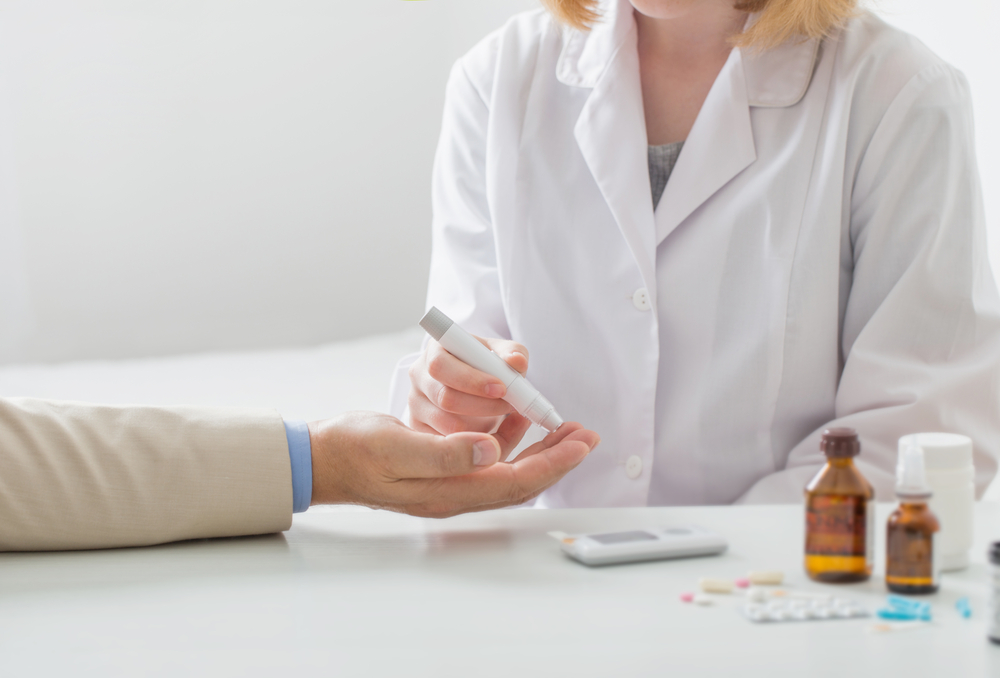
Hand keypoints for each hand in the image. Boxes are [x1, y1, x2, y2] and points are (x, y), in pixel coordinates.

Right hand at [308, 411, 598, 516]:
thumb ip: (444, 452)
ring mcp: (449, 486)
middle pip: (521, 482)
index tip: (580, 441)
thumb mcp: (395, 444)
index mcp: (448, 491)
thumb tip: (491, 450)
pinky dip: (514, 443)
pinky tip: (519, 423)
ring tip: (564, 429)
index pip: (516, 481)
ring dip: (540, 452)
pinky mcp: (443, 474)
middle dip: (558, 459)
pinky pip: (491, 464)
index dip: (553, 462)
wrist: (323, 459)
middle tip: (585, 434)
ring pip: (510, 474)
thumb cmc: (354, 449)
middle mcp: (455, 494)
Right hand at [408, 334, 528, 434]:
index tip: (500, 388)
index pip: (441, 365)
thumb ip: (512, 353)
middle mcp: (420, 378)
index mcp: (434, 352)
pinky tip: (491, 435)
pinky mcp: (422, 431)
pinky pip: (449, 444)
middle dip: (483, 405)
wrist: (473, 386)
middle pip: (444, 398)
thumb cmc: (486, 366)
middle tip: (511, 406)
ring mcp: (417, 407)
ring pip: (448, 425)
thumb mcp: (500, 354)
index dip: (470, 379)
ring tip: (505, 419)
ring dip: (482, 426)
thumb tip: (516, 361)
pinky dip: (474, 443)